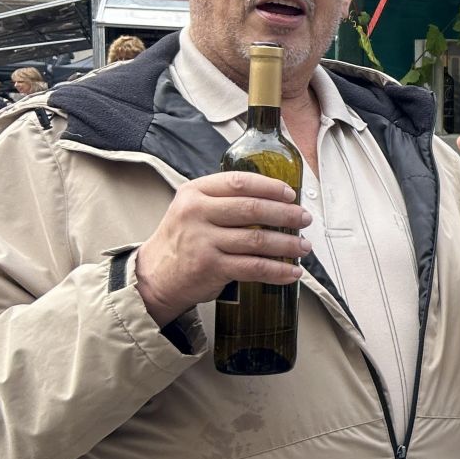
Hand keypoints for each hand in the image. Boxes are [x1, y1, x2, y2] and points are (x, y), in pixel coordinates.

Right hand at [132, 171, 312, 327]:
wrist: (154, 276)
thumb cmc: (183, 240)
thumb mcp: (193, 209)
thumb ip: (223, 200)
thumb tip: (275, 200)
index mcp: (195, 193)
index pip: (239, 182)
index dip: (270, 187)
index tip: (291, 194)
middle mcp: (197, 213)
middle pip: (253, 209)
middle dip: (287, 214)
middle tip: (305, 219)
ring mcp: (203, 241)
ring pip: (258, 239)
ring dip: (288, 244)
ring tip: (304, 247)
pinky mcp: (211, 267)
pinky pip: (254, 267)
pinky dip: (278, 270)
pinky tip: (292, 272)